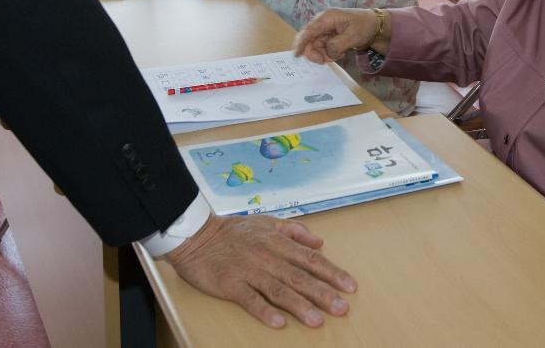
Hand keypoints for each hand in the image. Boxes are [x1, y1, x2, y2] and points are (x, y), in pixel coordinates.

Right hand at [166, 213, 355, 328]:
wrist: (196, 235)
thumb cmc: (232, 230)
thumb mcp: (266, 221)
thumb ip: (294, 230)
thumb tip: (319, 241)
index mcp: (277, 242)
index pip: (310, 259)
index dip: (331, 272)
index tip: (349, 286)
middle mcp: (267, 257)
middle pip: (299, 277)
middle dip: (323, 293)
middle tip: (341, 308)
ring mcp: (249, 271)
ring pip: (279, 290)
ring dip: (299, 306)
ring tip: (317, 320)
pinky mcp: (230, 284)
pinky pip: (250, 299)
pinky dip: (264, 311)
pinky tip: (278, 322)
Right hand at [294, 8, 384, 60]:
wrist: (376, 26)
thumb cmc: (364, 26)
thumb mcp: (352, 36)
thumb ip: (337, 45)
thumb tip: (326, 53)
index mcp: (327, 17)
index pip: (309, 30)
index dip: (301, 43)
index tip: (296, 55)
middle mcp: (323, 22)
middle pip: (310, 40)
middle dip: (315, 53)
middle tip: (325, 61)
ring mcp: (326, 30)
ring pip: (316, 46)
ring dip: (324, 55)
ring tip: (339, 56)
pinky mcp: (329, 36)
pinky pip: (323, 48)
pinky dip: (329, 54)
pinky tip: (341, 54)